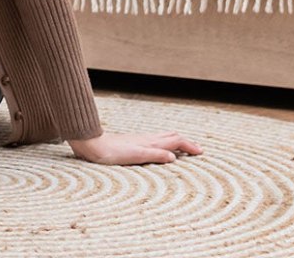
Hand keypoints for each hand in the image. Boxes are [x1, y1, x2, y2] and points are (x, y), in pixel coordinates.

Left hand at [68, 130, 202, 164]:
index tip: (201, 152)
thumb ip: (155, 155)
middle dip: (186, 142)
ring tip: (183, 148)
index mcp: (151, 142)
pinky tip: (160, 148)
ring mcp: (140, 140)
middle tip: (197, 150)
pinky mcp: (133, 143)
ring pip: (164, 137)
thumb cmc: (111, 152)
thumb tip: (174, 157)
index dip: (190, 146)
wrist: (92, 145)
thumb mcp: (135, 156)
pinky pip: (155, 141)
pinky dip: (165, 143)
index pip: (176, 141)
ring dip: (177, 141)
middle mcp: (148, 139)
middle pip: (172, 136)